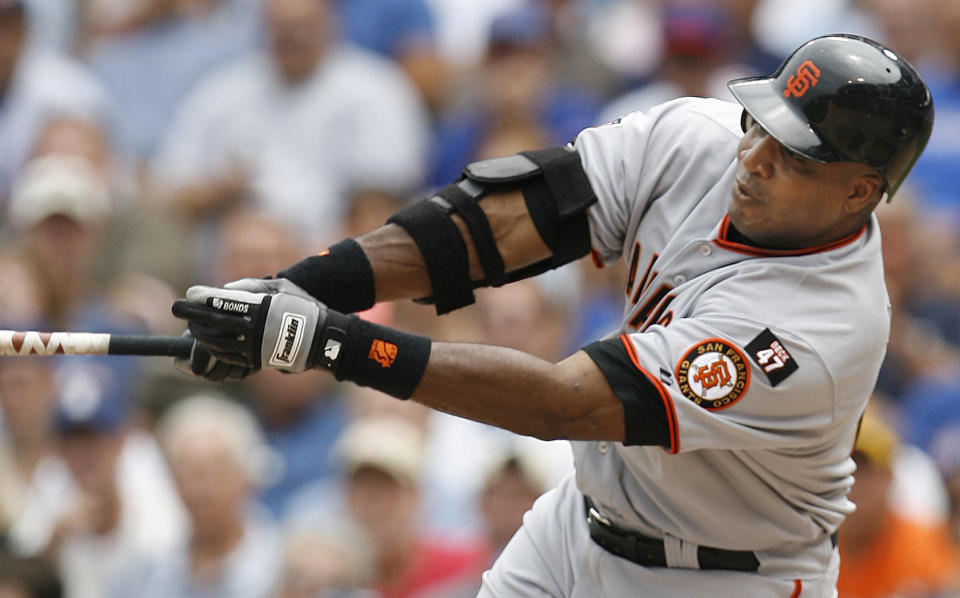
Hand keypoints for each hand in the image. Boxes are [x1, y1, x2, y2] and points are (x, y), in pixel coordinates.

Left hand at [172, 280, 326, 372]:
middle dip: (192, 314)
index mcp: (259, 307)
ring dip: (199, 333)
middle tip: (177, 308)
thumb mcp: (282, 288)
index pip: (222, 301)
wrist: (323, 339)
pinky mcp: (255, 360)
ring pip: (216, 341)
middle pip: (213, 321)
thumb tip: (226, 290)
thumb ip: (252, 287)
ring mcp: (253, 346)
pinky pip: (227, 356)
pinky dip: (213, 349)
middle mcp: (253, 328)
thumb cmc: (304, 308)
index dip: (203, 297)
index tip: (191, 293)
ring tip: (191, 326)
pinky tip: (207, 342)